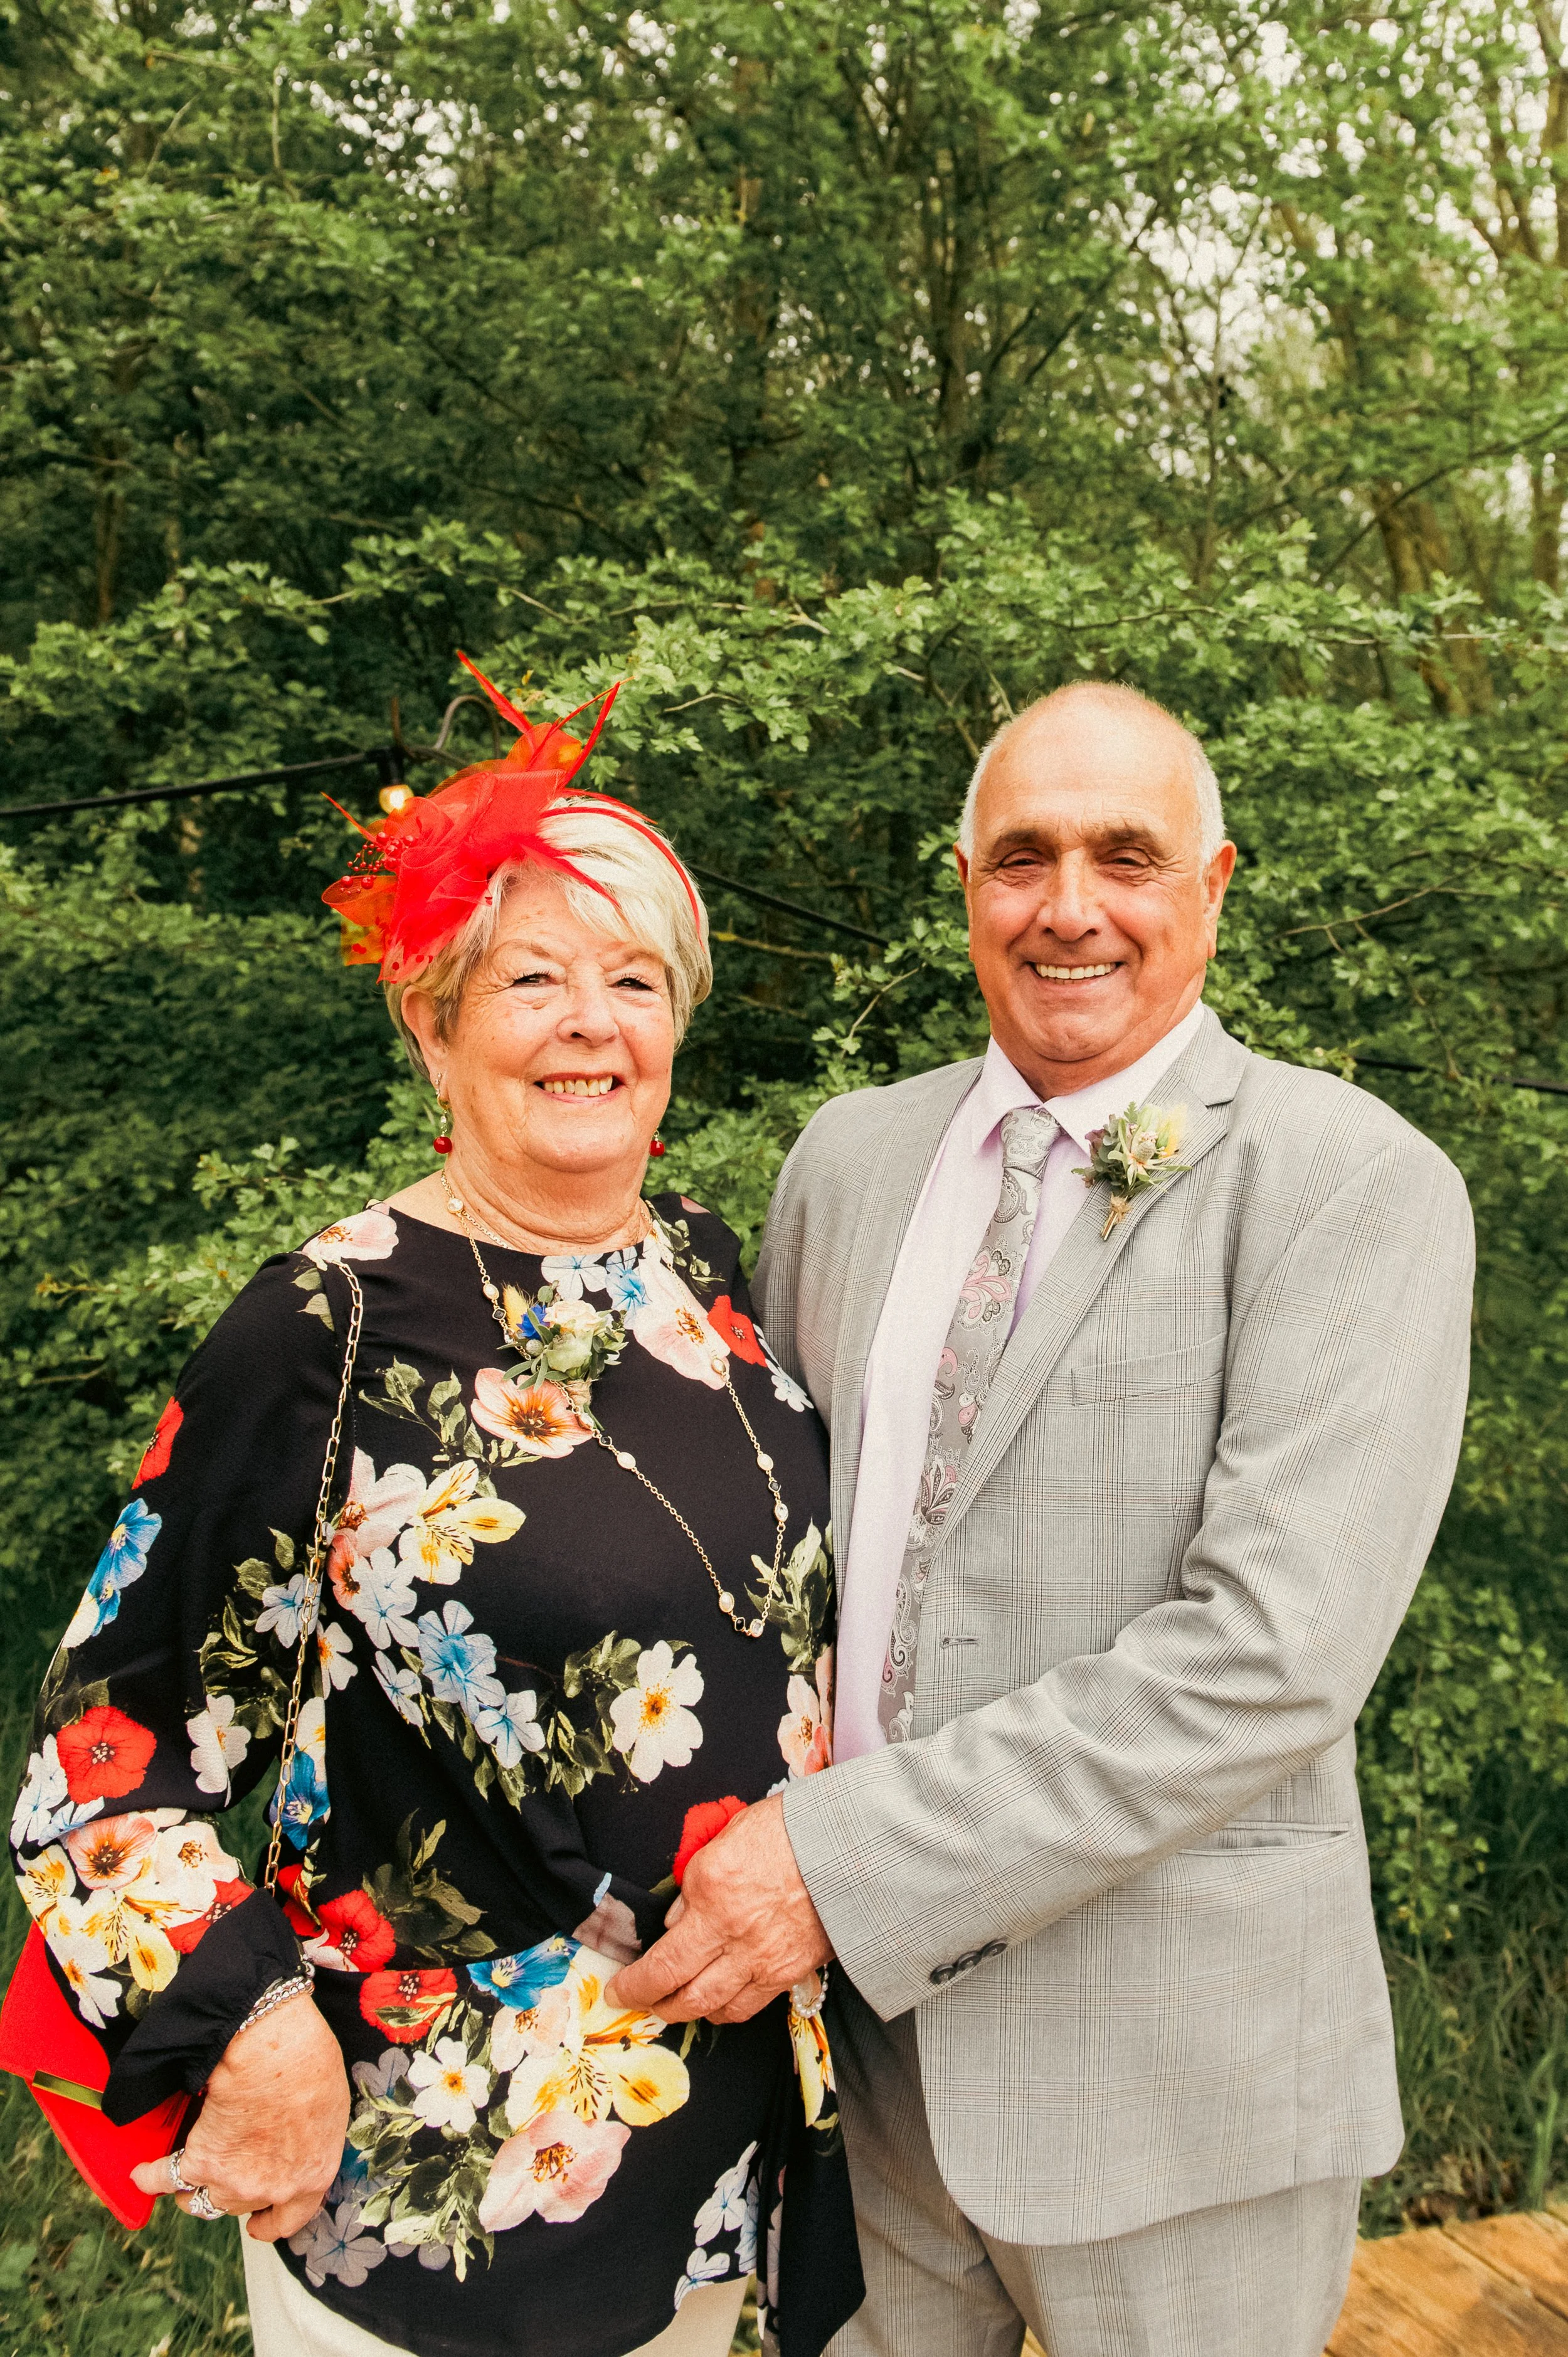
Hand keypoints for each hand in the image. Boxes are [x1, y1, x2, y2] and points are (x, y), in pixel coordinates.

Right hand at [131, 1992, 350, 2240]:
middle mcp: (272, 2189)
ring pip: (201, 2199)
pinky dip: (151, 2177)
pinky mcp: (200, 2164)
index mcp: (312, 2175)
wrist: (271, 2052)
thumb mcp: (327, 2104)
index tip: (257, 2224)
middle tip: (219, 2181)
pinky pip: (167, 2179)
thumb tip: (299, 2132)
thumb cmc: (309, 2064)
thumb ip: (311, 2133)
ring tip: (179, 2176)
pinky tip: (142, 2174)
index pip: (290, 2219)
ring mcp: (234, 2182)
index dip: (270, 2223)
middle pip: (239, 2206)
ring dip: (190, 2189)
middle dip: (229, 2194)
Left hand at [605, 1794, 831, 2023]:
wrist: (850, 1844)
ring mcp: (764, 1958)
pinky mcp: (790, 1971)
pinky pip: (748, 2006)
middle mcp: (734, 1934)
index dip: (634, 1983)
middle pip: (682, 1994)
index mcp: (712, 1892)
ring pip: (713, 2008)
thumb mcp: (724, 1839)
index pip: (662, 1959)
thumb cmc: (787, 1829)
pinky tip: (715, 2003)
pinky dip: (724, 2011)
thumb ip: (695, 1885)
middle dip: (653, 2004)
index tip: (618, 1988)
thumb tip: (676, 1922)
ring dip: (685, 2013)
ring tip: (672, 2005)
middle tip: (638, 2001)